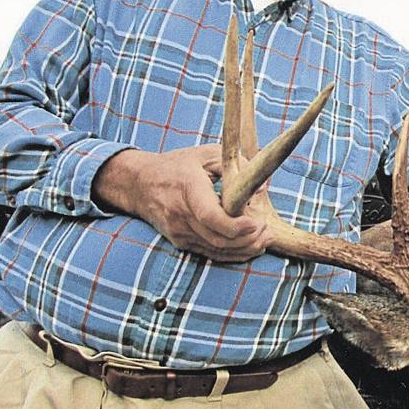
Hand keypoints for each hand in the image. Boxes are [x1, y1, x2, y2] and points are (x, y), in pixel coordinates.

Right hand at [93, 145, 273, 261]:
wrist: (139, 183)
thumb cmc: (178, 165)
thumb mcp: (207, 154)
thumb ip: (238, 165)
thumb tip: (262, 188)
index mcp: (187, 188)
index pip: (211, 216)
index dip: (236, 225)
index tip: (257, 223)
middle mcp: (180, 214)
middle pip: (218, 238)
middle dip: (248, 239)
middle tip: (268, 232)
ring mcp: (178, 231)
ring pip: (216, 250)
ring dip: (244, 249)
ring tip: (265, 240)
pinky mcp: (180, 241)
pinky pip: (209, 253)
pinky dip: (232, 254)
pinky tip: (249, 247)